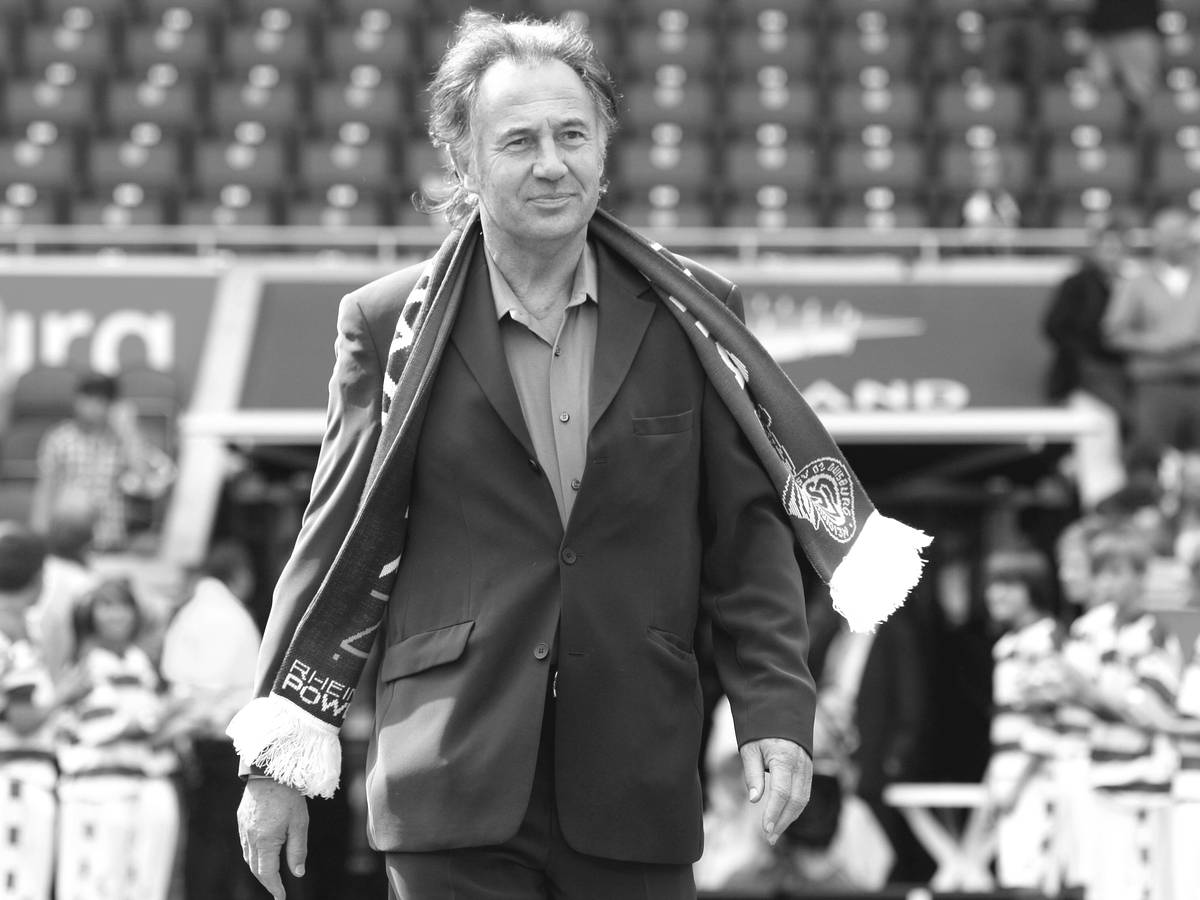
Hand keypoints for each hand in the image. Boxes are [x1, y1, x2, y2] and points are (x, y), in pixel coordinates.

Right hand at [238, 777, 308, 899]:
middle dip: (266, 881)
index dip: (274, 887)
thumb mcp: (300, 823)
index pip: (267, 873)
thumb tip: (298, 873)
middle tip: (277, 889)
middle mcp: (250, 837)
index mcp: (265, 841)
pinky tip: (262, 853)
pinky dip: (253, 855)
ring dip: (258, 869)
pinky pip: (245, 844)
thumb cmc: (288, 796)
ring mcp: (243, 829)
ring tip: (271, 875)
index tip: (281, 897)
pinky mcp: (241, 820)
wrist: (270, 771)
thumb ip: (298, 849)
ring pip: (248, 857)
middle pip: (255, 868)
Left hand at [739, 737, 812, 845]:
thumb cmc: (761, 730)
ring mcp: (808, 767)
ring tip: (774, 833)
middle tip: (769, 838)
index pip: (782, 792)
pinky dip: (794, 808)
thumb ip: (752, 774)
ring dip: (789, 818)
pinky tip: (783, 817)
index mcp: (785, 758)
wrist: (781, 711)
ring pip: (803, 799)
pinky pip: (804, 793)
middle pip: (796, 800)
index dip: (774, 813)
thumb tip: (754, 800)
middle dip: (783, 821)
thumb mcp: (750, 748)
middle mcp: (801, 765)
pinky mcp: (808, 770)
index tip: (765, 829)